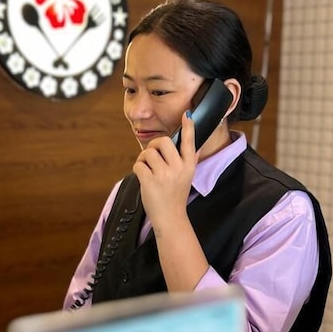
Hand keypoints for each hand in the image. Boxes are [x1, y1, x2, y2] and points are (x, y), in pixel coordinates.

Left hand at [133, 111, 196, 227]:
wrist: (170, 217)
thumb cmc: (176, 196)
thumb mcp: (188, 176)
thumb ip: (189, 160)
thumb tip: (195, 144)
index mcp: (189, 165)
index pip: (189, 141)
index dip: (188, 127)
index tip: (187, 114)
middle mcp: (178, 168)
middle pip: (162, 141)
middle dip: (153, 145)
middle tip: (152, 155)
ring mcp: (164, 175)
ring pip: (148, 152)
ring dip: (143, 159)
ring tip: (147, 170)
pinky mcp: (150, 181)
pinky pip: (138, 165)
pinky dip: (137, 169)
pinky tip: (143, 177)